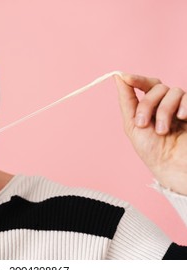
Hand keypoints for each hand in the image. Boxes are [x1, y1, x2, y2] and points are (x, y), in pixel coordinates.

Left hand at [115, 73, 186, 194]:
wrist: (171, 165)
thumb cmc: (151, 149)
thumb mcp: (133, 124)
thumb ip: (127, 100)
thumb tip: (118, 76)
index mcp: (151, 105)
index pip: (146, 84)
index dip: (136, 79)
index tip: (125, 77)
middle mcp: (167, 103)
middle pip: (156, 88)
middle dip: (147, 104)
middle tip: (143, 124)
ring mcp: (182, 106)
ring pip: (173, 91)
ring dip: (164, 111)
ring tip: (163, 131)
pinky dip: (183, 107)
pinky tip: (181, 119)